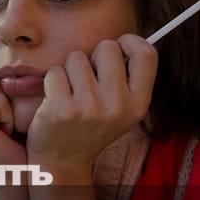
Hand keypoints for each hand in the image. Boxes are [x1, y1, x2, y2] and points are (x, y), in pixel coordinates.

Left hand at [26, 35, 156, 181]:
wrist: (63, 160)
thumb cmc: (91, 125)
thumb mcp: (122, 108)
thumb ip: (128, 77)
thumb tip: (127, 39)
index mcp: (138, 104)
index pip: (147, 55)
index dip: (131, 41)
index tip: (119, 46)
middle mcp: (118, 106)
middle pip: (108, 47)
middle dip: (94, 56)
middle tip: (88, 79)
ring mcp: (90, 108)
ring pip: (77, 57)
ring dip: (70, 70)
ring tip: (71, 94)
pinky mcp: (62, 109)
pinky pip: (55, 71)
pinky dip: (52, 81)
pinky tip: (56, 101)